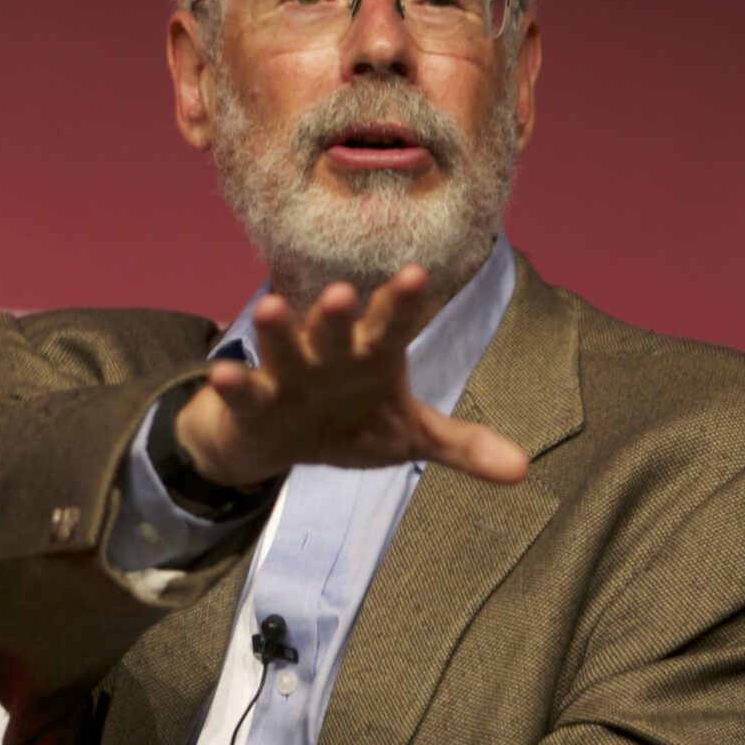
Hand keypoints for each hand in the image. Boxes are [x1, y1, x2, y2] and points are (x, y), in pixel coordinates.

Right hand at [175, 265, 530, 488]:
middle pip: (334, 329)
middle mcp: (330, 353)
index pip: (392, 324)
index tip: (416, 274)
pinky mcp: (254, 400)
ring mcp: (288, 373)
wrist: (279, 440)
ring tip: (267, 308)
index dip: (402, 302)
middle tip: (338, 293)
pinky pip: (245, 391)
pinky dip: (233, 383)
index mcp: (372, 354)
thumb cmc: (349, 421)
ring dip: (278, 331)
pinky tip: (221, 372)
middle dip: (335, 314)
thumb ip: (461, 444)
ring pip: (284, 348)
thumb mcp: (407, 435)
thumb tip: (524, 470)